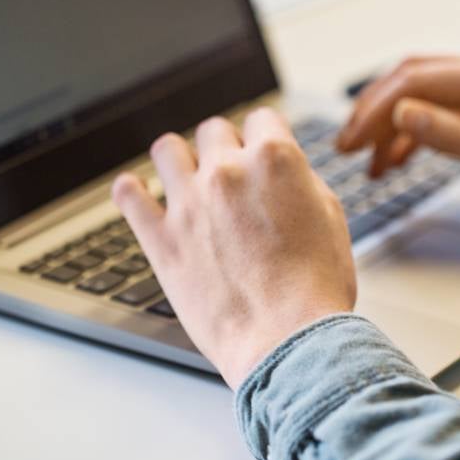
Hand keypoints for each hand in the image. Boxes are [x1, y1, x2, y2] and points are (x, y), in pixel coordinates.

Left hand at [113, 108, 356, 388]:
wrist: (287, 341)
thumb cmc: (314, 291)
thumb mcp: (330, 218)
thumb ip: (300, 181)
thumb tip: (283, 170)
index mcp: (274, 160)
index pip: (262, 118)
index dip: (264, 136)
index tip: (260, 150)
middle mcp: (227, 172)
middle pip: (213, 131)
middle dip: (224, 149)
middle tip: (231, 175)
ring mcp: (188, 204)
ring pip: (166, 149)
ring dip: (178, 160)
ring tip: (184, 178)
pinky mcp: (161, 240)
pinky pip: (128, 196)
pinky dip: (131, 192)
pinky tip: (137, 194)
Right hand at [337, 56, 459, 203]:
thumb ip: (454, 136)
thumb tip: (402, 114)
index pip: (414, 81)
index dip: (373, 110)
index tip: (348, 142)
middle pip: (415, 77)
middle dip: (374, 110)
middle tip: (346, 148)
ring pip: (429, 93)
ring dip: (395, 124)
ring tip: (372, 164)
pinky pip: (451, 108)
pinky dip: (423, 130)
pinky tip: (406, 158)